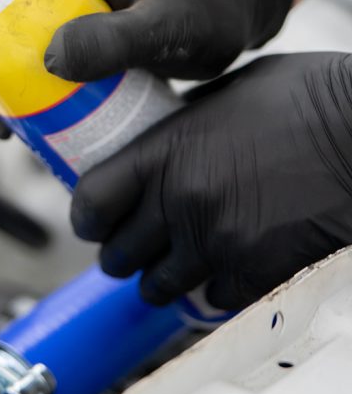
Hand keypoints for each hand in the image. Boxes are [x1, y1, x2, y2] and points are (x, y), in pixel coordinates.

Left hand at [71, 52, 351, 309]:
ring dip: (161, 278)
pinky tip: (226, 267)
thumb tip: (158, 144)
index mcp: (163, 152)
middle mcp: (180, 202)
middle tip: (132, 246)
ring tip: (175, 262)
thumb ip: (182, 126)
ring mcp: (218, 241)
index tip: (92, 220)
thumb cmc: (307, 98)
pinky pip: (212, 300)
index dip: (86, 217)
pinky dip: (214, 289)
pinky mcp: (258, 271)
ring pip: (159, 286)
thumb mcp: (225, 93)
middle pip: (117, 256)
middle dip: (121, 254)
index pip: (91, 203)